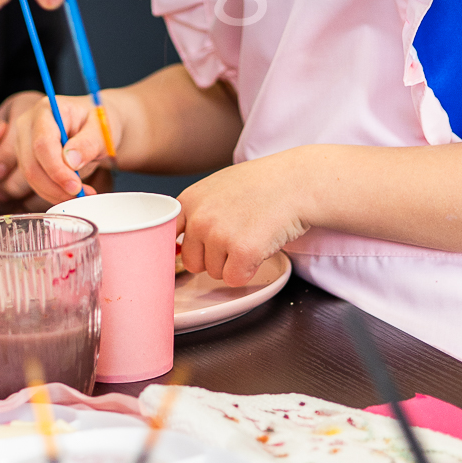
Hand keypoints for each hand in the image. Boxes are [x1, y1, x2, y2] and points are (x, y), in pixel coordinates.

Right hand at [13, 89, 127, 202]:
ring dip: (55, 192)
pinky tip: (71, 192)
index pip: (43, 143)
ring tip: (82, 194)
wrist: (95, 127)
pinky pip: (35, 182)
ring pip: (31, 176)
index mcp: (48, 109)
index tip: (75, 186)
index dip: (57, 169)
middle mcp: (29, 124)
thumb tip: (71, 161)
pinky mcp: (26, 159)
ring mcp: (24, 142)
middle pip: (32, 163)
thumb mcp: (103, 130)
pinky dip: (53, 192)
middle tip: (81, 195)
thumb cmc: (99, 123)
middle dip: (56, 186)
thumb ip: (89, 143)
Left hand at [177, 154, 310, 283]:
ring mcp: (219, 235)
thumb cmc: (261, 184)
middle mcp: (199, 218)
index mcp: (189, 201)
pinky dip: (248, 270)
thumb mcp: (217, 187)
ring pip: (214, 273)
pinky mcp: (242, 251)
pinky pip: (234, 279)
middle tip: (236, 238)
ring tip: (251, 235)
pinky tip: (259, 246)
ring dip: (233, 263)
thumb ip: (196, 210)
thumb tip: (176, 239)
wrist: (295, 182)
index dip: (180, 249)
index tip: (189, 253)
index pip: (166, 237)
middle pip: (192, 262)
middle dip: (213, 258)